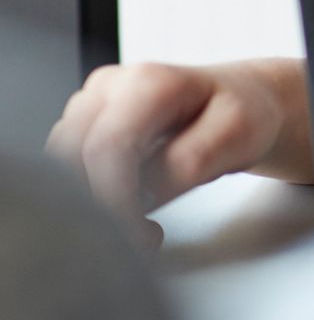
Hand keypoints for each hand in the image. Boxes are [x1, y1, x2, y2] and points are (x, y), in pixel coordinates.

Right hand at [44, 59, 303, 248]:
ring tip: (142, 222)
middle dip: (103, 206)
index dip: (115, 198)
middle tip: (145, 237)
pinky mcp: (84, 124)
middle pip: (72, 158)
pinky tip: (129, 206)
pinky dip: (91, 194)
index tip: (139, 235)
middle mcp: (110, 87)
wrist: (245, 100)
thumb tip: (142, 197)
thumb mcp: (236, 135)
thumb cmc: (243, 113)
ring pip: (61, 165)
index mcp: (148, 82)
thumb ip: (188, 162)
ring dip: (93, 203)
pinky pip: (67, 166)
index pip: (108, 147)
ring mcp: (91, 103)